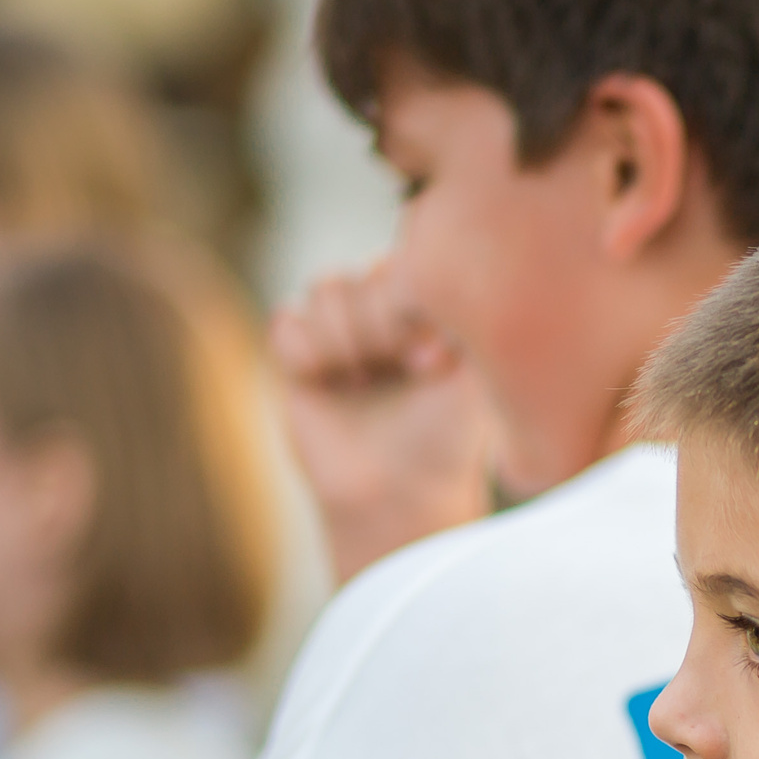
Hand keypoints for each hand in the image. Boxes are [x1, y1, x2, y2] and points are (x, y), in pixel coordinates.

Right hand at [271, 260, 496, 580]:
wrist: (400, 493)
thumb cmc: (446, 439)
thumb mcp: (474, 380)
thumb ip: (465, 324)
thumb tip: (433, 283)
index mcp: (423, 312)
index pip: (400, 265)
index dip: (404, 304)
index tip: (427, 358)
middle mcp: (381, 316)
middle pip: (360, 273)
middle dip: (373, 324)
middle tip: (397, 371)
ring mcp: (340, 335)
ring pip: (323, 289)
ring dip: (343, 337)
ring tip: (363, 381)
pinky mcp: (300, 360)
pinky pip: (284, 321)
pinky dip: (305, 351)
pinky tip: (328, 384)